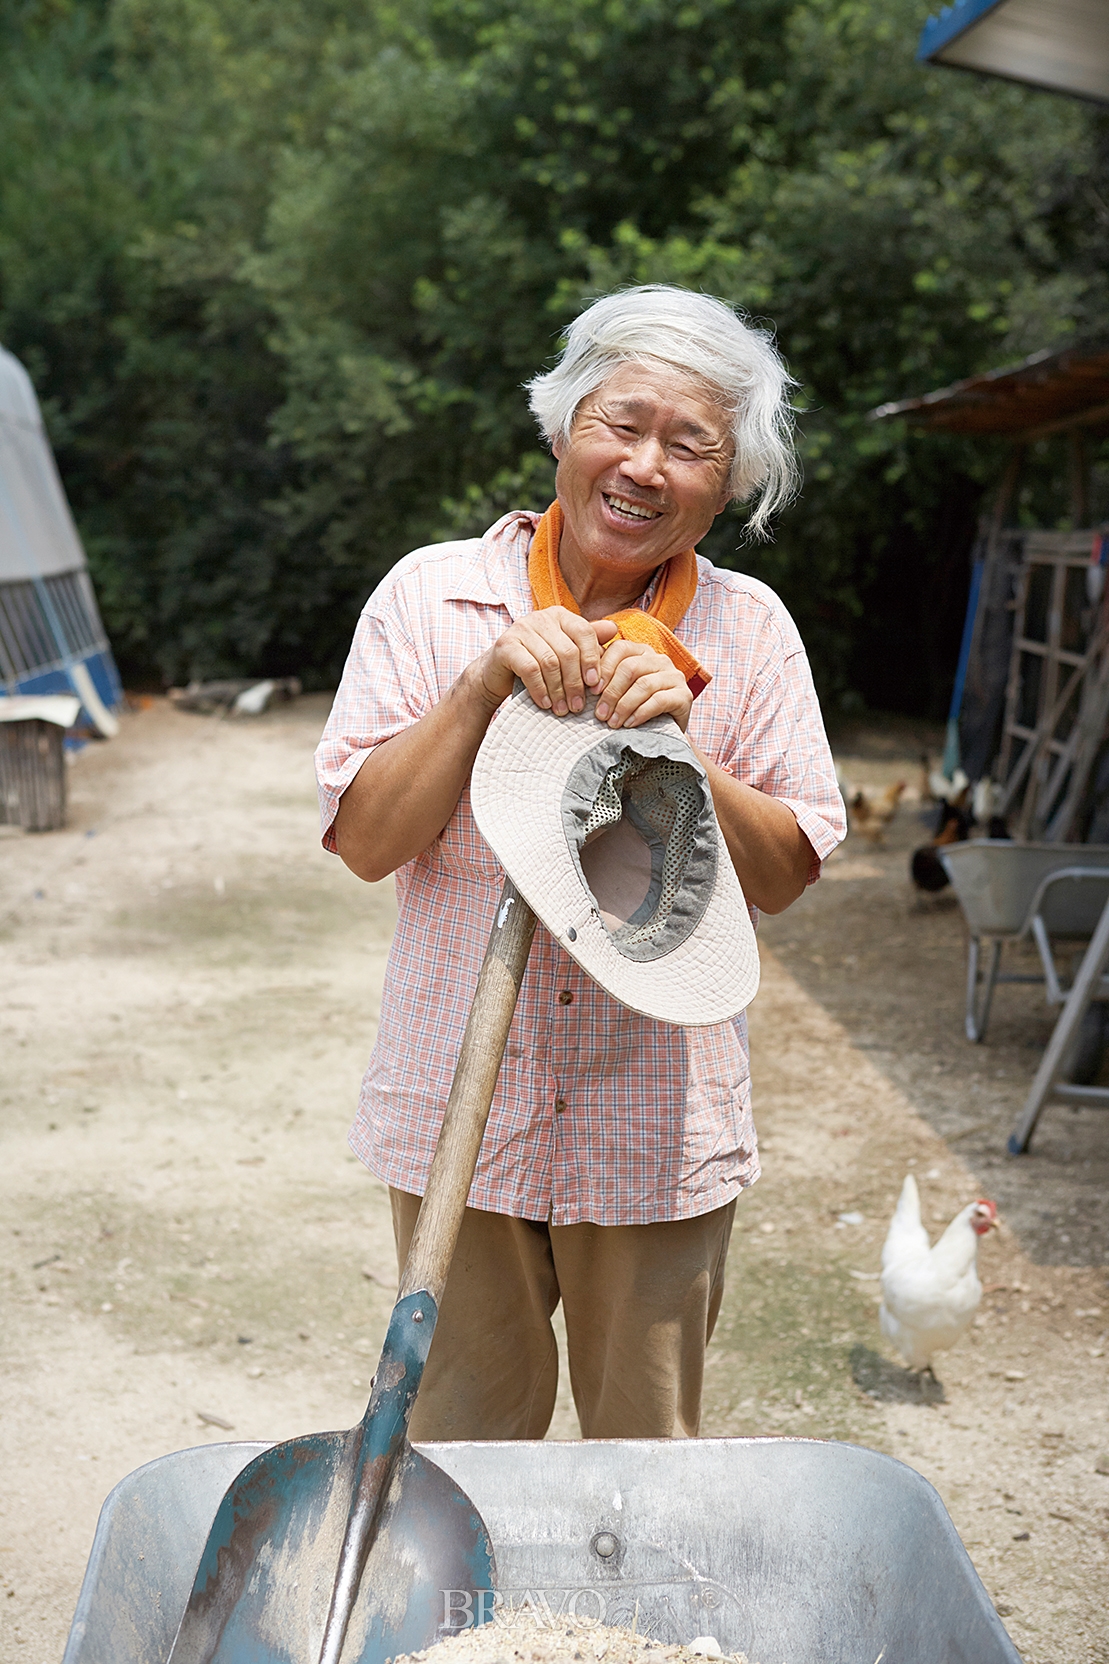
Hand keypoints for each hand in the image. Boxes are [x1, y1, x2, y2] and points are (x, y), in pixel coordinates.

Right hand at [474, 607, 618, 715]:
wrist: (497, 672)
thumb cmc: (536, 663)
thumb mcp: (563, 652)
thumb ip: (586, 642)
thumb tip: (613, 629)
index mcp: (560, 615)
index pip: (584, 632)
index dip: (592, 660)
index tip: (596, 686)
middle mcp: (541, 617)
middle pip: (568, 651)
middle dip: (575, 683)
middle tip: (578, 706)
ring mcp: (521, 629)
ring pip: (550, 662)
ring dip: (559, 690)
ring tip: (563, 709)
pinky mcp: (505, 645)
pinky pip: (530, 669)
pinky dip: (540, 690)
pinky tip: (546, 703)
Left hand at [595, 639, 692, 731]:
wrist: (661, 737)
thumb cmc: (632, 711)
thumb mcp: (616, 691)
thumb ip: (602, 676)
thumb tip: (578, 670)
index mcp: (642, 652)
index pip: (620, 649)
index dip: (603, 668)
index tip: (591, 691)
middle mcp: (660, 660)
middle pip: (630, 667)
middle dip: (611, 692)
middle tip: (599, 714)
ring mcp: (675, 676)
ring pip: (644, 685)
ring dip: (623, 706)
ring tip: (612, 723)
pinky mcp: (684, 695)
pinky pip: (659, 700)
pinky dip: (640, 713)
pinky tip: (629, 724)